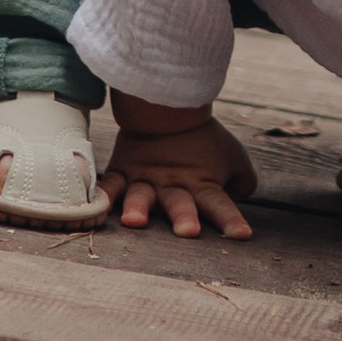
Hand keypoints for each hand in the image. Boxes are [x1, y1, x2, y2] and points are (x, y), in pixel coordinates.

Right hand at [102, 100, 257, 238]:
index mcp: (202, 185)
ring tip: (135, 221)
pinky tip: (98, 204)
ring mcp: (145, 180)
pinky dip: (104, 194)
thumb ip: (241, 181)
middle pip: (180, 203)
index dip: (231, 220)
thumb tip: (242, 196)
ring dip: (139, 208)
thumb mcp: (233, 157)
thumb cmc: (204, 137)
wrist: (166, 105)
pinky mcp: (123, 171)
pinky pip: (111, 184)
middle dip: (184, 216)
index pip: (220, 205)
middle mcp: (173, 186)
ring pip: (142, 196)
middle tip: (188, 230)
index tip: (242, 235)